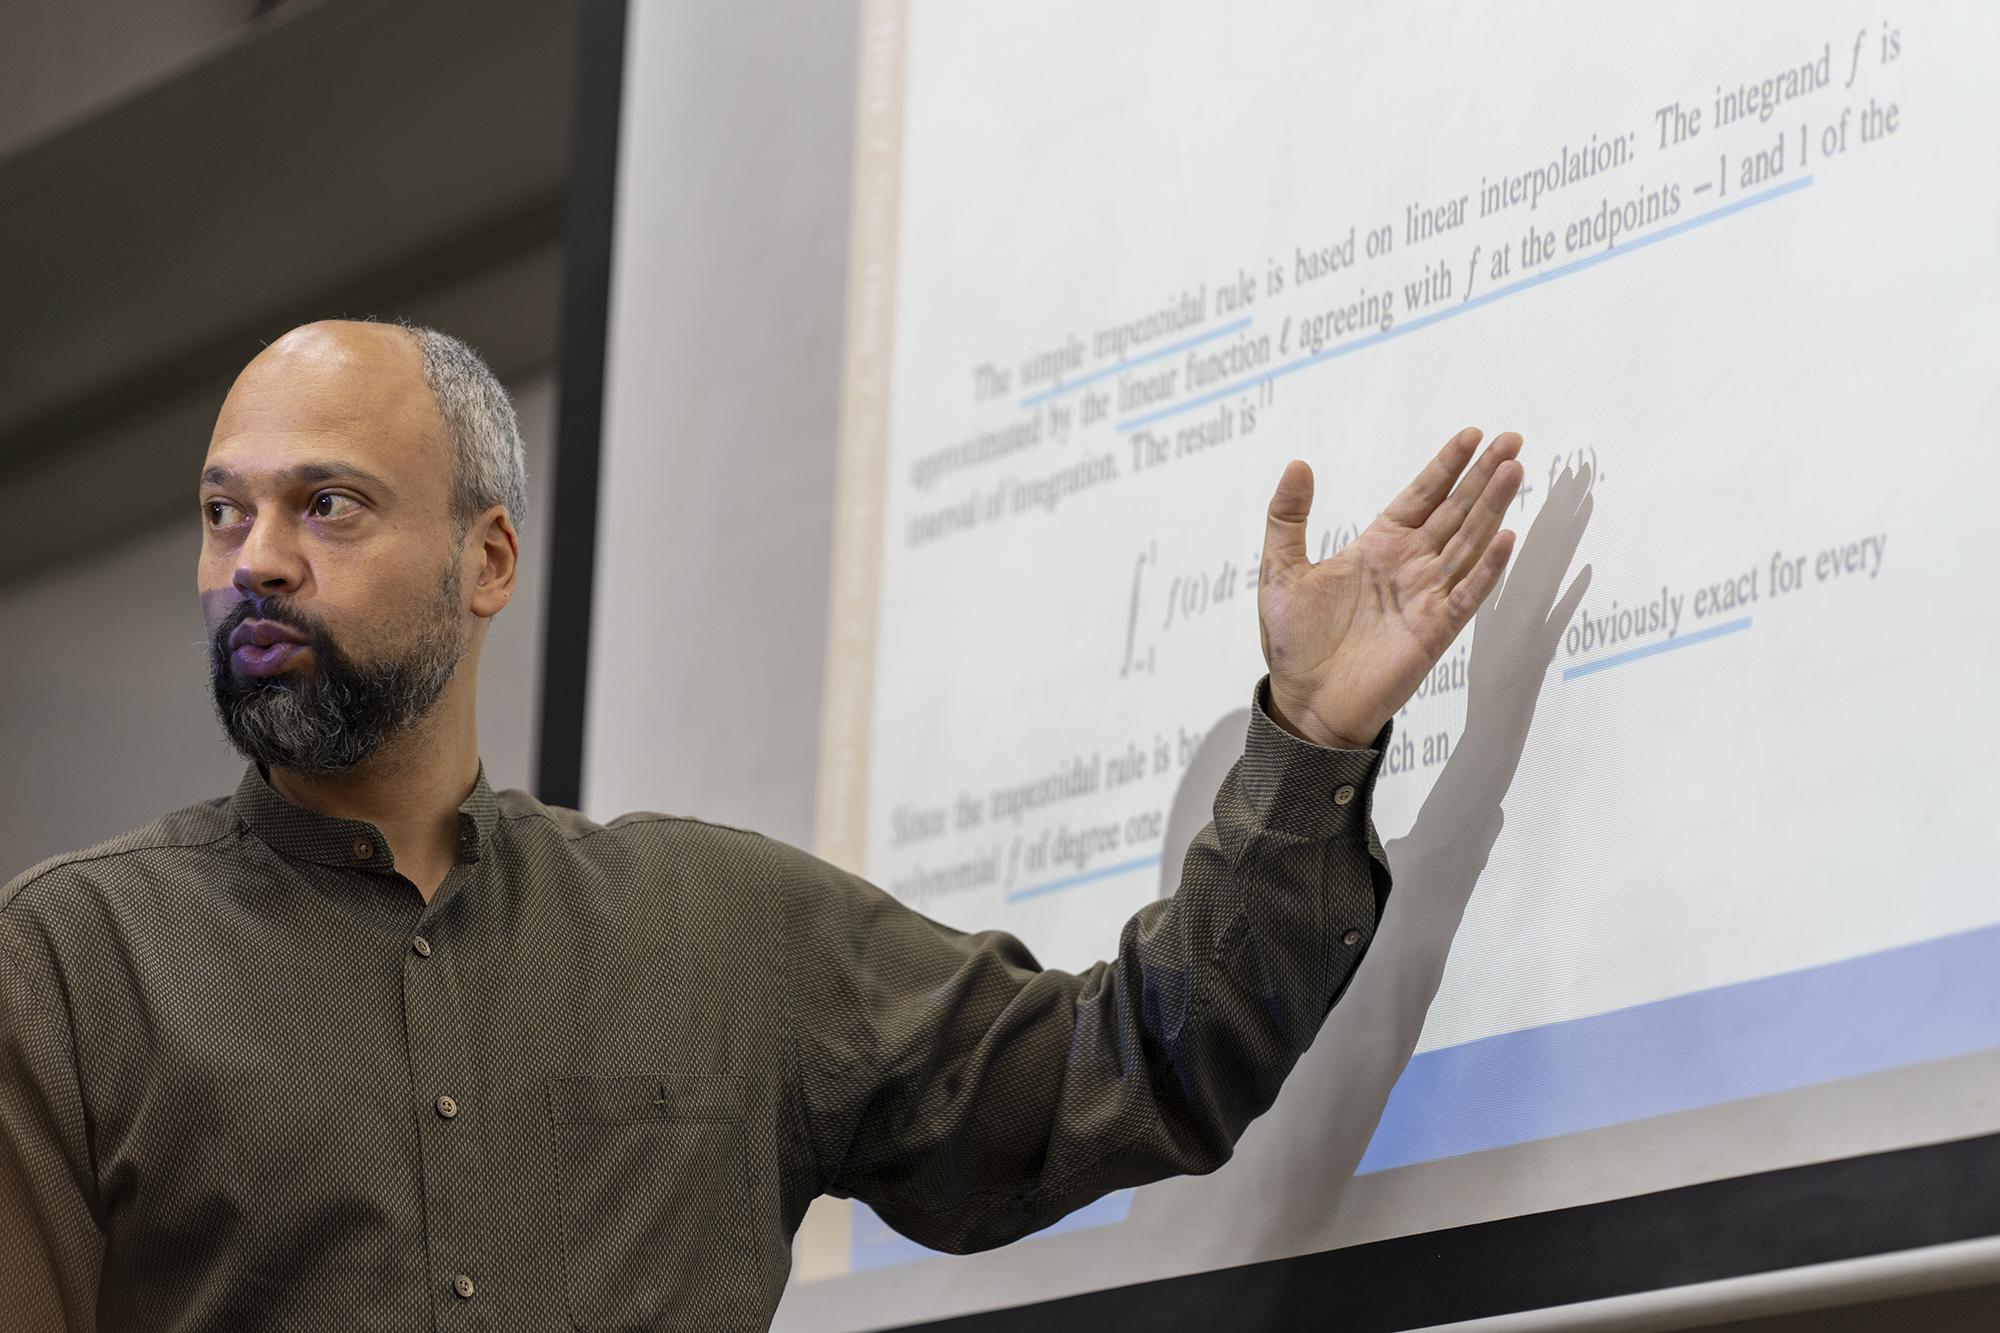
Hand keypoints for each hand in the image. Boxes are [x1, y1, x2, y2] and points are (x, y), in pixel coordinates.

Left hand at [1259, 427, 1522, 747]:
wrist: (1304, 702)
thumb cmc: (1294, 641)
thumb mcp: (1280, 570)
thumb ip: (1287, 517)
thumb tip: (1297, 465)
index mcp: (1377, 547)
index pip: (1421, 496)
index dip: (1446, 466)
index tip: (1471, 434)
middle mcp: (1409, 566)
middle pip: (1454, 511)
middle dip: (1483, 475)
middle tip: (1511, 439)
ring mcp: (1426, 596)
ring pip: (1468, 543)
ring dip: (1492, 508)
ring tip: (1515, 471)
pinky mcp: (1435, 630)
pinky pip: (1467, 594)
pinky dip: (1487, 567)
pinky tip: (1505, 537)